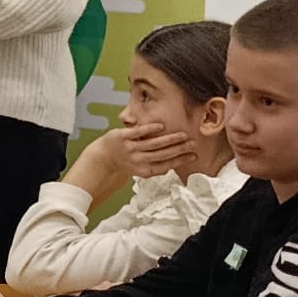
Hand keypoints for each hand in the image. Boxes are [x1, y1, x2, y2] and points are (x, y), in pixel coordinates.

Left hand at [67, 122, 196, 197]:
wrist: (103, 157)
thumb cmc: (126, 161)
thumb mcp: (141, 168)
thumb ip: (155, 166)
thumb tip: (174, 164)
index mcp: (144, 170)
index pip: (166, 165)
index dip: (181, 160)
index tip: (193, 155)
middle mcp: (138, 160)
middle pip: (163, 154)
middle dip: (180, 149)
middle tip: (193, 143)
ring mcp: (130, 148)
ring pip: (154, 144)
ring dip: (171, 139)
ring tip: (184, 135)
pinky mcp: (123, 136)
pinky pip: (138, 133)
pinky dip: (150, 129)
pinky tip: (162, 126)